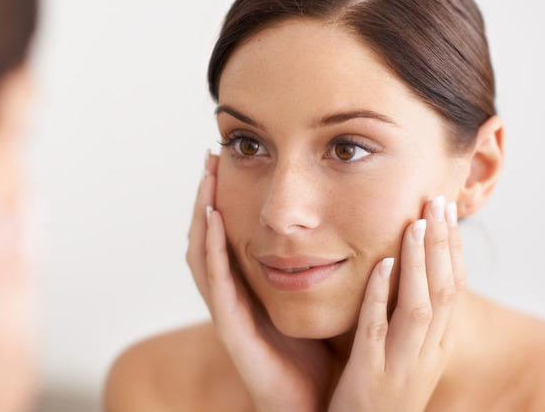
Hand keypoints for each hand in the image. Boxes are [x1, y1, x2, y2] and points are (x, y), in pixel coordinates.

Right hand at [187, 151, 465, 411]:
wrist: (314, 404)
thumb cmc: (317, 353)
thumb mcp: (317, 298)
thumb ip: (319, 264)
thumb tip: (343, 222)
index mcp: (250, 288)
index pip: (228, 235)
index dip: (225, 198)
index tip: (231, 159)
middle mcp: (233, 296)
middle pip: (207, 238)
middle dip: (206, 196)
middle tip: (211, 157)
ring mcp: (228, 312)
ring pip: (202, 254)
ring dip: (202, 213)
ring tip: (207, 177)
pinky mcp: (232, 329)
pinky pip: (216, 283)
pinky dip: (212, 249)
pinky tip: (215, 220)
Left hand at [329, 196, 464, 411]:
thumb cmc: (379, 397)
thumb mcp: (406, 358)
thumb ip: (409, 321)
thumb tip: (409, 274)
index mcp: (438, 349)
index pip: (456, 291)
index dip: (454, 250)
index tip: (447, 213)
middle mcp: (427, 356)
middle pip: (446, 292)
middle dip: (444, 245)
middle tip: (438, 201)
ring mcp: (400, 368)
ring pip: (419, 307)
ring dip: (420, 262)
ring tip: (415, 223)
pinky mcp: (369, 378)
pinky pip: (377, 330)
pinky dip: (381, 294)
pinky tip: (381, 264)